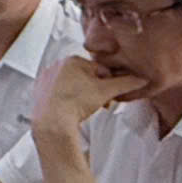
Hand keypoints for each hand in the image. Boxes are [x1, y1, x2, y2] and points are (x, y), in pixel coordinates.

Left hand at [32, 58, 148, 142]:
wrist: (52, 122)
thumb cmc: (76, 103)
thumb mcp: (106, 92)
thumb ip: (126, 83)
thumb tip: (142, 79)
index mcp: (73, 59)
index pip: (100, 69)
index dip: (109, 84)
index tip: (109, 97)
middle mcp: (57, 65)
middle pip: (85, 76)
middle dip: (95, 89)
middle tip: (98, 104)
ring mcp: (46, 77)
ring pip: (72, 84)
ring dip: (82, 94)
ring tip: (84, 108)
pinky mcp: (39, 90)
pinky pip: (59, 92)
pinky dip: (66, 99)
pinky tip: (70, 109)